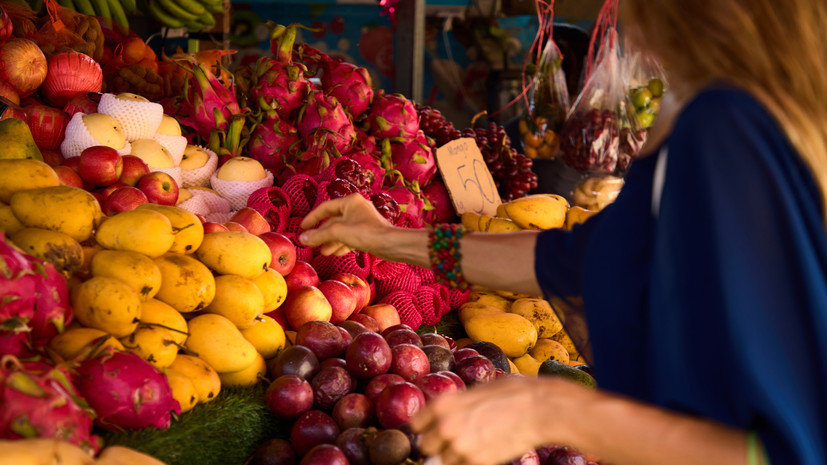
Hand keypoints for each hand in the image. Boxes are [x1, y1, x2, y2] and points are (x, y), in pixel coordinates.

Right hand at [300, 193, 393, 255]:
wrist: (390, 244)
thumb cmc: (365, 233)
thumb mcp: (338, 232)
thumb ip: (318, 235)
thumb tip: (302, 239)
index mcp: (350, 201)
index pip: (325, 207)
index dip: (312, 218)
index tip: (302, 227)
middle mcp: (357, 207)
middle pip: (333, 220)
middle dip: (322, 234)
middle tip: (312, 243)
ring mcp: (363, 220)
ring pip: (342, 230)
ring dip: (331, 241)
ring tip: (323, 252)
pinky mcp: (368, 232)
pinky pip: (350, 236)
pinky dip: (342, 244)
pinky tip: (335, 253)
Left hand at [411, 377, 582, 464]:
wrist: (539, 409)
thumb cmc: (512, 394)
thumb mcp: (476, 392)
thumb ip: (455, 408)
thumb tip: (443, 421)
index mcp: (443, 404)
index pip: (416, 424)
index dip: (426, 428)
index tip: (434, 431)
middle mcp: (445, 426)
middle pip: (425, 447)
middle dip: (438, 445)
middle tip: (457, 440)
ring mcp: (459, 447)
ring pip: (444, 461)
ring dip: (456, 456)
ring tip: (477, 443)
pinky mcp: (476, 463)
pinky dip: (471, 462)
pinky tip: (487, 449)